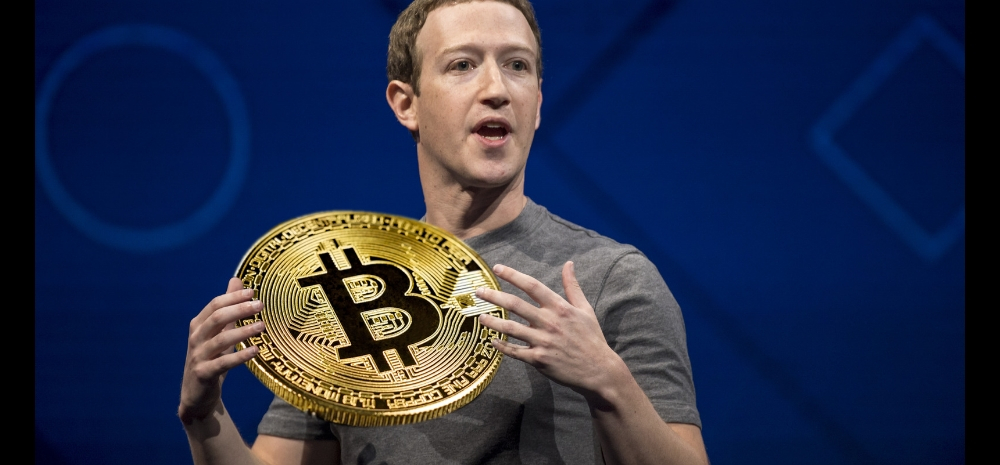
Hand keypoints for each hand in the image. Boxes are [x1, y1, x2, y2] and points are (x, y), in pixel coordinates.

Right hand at [179, 277, 263, 424]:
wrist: (197, 395)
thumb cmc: (211, 358)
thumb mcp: (219, 332)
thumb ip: (227, 308)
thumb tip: (236, 280)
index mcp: (198, 325)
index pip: (214, 305)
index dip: (232, 297)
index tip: (253, 292)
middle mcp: (195, 338)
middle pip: (216, 318)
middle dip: (238, 309)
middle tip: (260, 305)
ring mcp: (198, 356)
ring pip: (220, 340)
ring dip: (242, 332)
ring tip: (262, 326)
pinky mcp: (203, 374)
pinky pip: (222, 363)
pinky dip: (239, 356)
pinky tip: (255, 351)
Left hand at [476, 261, 624, 404]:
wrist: (598, 370)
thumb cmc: (591, 338)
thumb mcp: (585, 309)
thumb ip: (572, 286)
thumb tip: (569, 264)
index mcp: (560, 308)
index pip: (532, 286)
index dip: (513, 275)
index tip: (498, 268)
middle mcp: (549, 322)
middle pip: (515, 305)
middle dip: (494, 296)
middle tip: (478, 291)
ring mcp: (543, 342)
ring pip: (511, 328)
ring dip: (493, 321)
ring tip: (480, 316)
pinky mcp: (539, 360)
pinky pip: (515, 352)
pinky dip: (502, 346)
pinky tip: (492, 340)